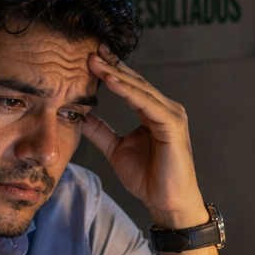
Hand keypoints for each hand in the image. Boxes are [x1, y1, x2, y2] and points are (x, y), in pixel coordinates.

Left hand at [81, 54, 208, 229]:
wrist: (167, 202)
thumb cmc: (149, 178)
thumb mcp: (116, 150)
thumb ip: (101, 131)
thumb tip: (81, 116)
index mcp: (152, 112)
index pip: (130, 86)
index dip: (111, 70)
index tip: (90, 56)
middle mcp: (164, 109)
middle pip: (135, 82)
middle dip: (112, 66)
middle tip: (90, 51)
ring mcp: (171, 115)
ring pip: (140, 90)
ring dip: (117, 75)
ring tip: (96, 63)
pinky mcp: (173, 126)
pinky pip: (148, 105)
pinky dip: (129, 93)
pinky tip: (112, 82)